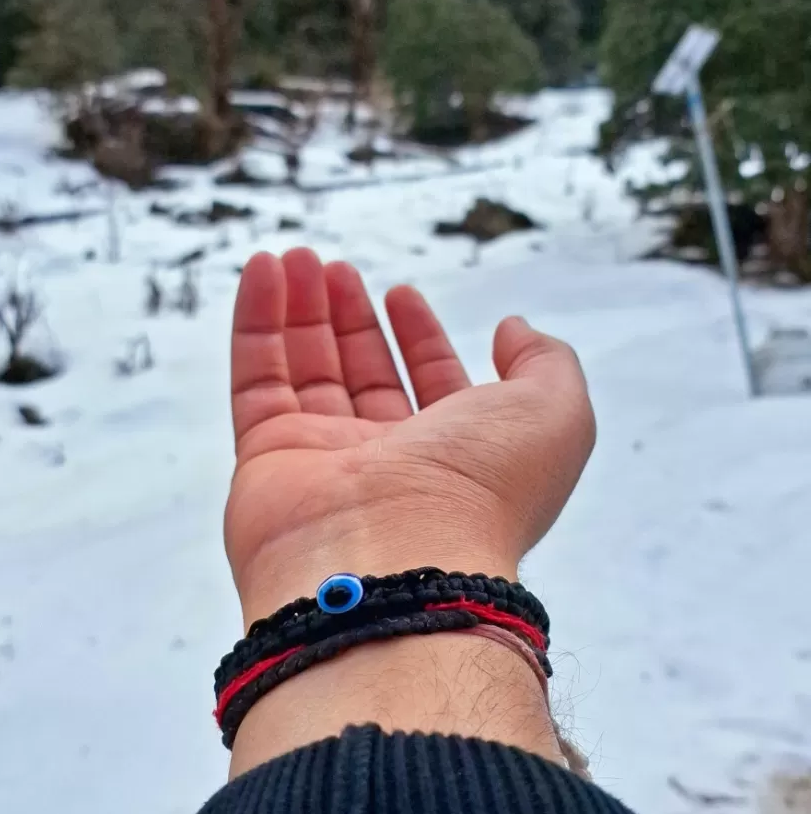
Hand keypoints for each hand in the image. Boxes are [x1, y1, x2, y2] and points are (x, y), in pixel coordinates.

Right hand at [224, 248, 594, 628]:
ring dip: (301, 310)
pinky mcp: (264, 459)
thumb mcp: (556, 413)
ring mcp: (322, 464)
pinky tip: (265, 268)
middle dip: (351, 318)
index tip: (402, 293)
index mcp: (455, 458)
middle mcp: (387, 465)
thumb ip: (546, 363)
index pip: (431, 387)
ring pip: (306, 372)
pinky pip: (257, 378)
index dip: (420, 338)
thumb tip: (512, 330)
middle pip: (363, 376)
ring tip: (294, 256)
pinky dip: (257, 322)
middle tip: (335, 267)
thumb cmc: (482, 489)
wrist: (396, 558)